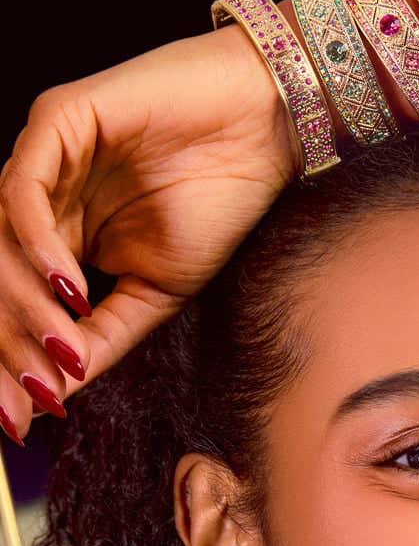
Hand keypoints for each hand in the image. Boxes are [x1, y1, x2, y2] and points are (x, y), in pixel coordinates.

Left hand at [0, 22, 298, 438]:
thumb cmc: (223, 202)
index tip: (19, 424)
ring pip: (1, 240)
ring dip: (26, 303)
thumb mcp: (158, 292)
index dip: (11, 364)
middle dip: (6, 345)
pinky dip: (38, 243)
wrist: (266, 132)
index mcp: (62, 238)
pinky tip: (68, 284)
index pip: (16, 304)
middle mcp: (44, 201)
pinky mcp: (58, 121)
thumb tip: (57, 390)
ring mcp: (46, 161)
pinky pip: (25, 190)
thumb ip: (105, 335)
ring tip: (60, 346)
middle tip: (25, 399)